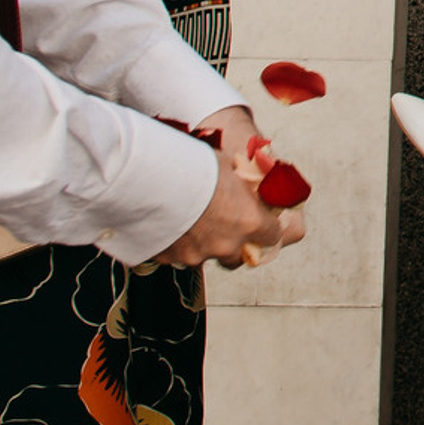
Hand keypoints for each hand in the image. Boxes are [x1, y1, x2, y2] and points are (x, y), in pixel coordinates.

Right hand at [157, 147, 302, 268]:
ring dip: (203, 245)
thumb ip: (243, 184)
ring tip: (191, 223)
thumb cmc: (194, 165)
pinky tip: (168, 224)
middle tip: (225, 227)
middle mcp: (226, 244)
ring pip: (205, 257)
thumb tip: (249, 181)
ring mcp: (196, 255)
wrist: (151, 177)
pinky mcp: (169, 258)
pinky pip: (176, 256)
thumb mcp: (230, 166)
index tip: (261, 221)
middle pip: (238, 256)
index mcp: (249, 221)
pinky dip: (176, 244)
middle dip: (234, 244)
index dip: (266, 228)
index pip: (272, 236)